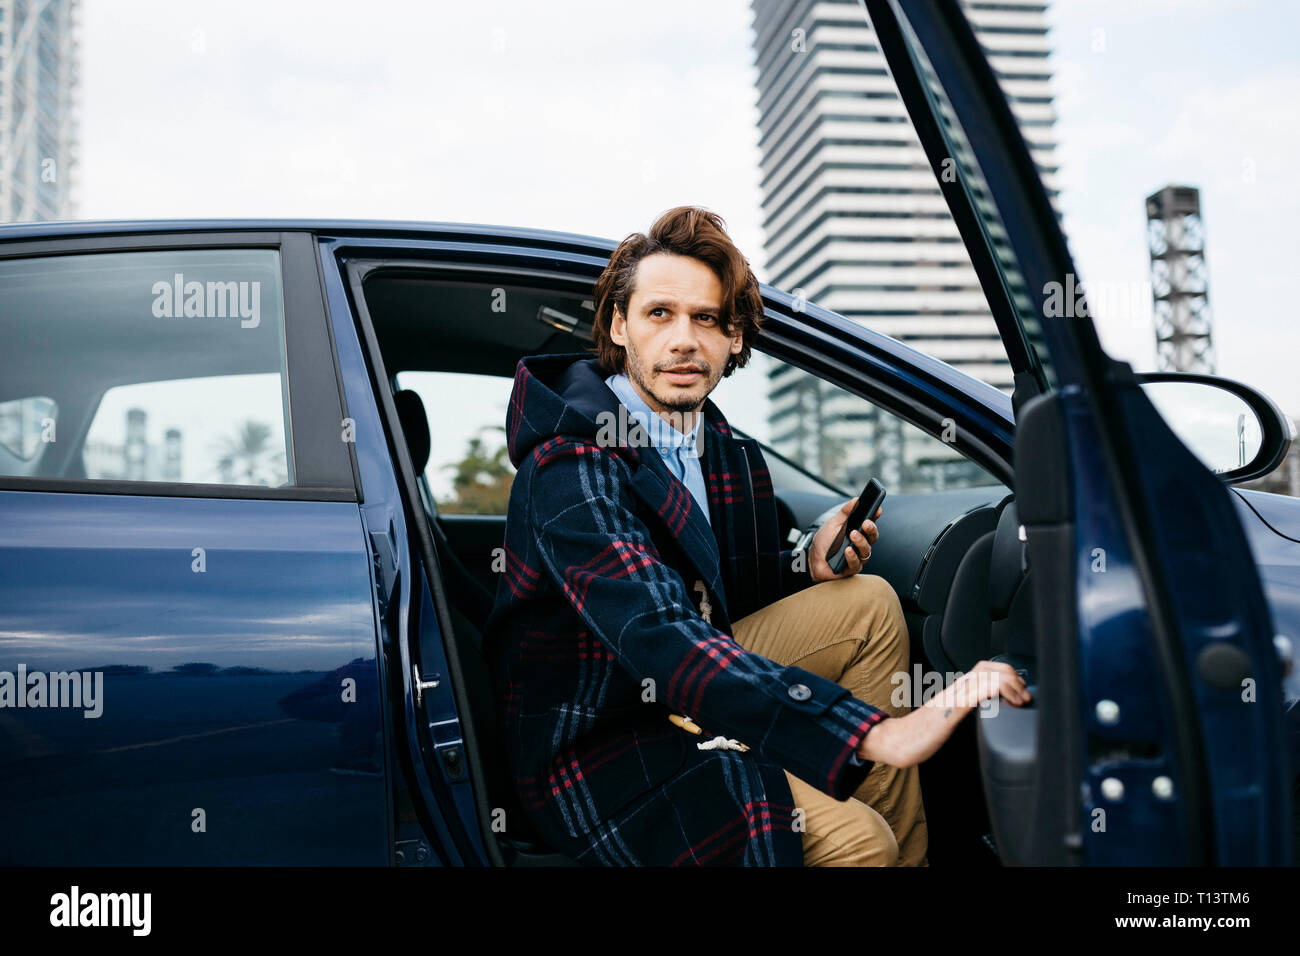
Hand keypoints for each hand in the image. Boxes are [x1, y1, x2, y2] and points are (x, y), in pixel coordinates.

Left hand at [809, 496, 881, 581]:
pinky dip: (852, 556)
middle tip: (865, 523)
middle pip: (872, 537)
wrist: (812, 559)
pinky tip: (847, 550)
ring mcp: (858, 557)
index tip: (877, 509)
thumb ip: (845, 512)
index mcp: (858, 531)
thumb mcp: (833, 523)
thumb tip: (856, 500)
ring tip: (853, 534)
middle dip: (871, 529)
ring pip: (866, 551)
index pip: (870, 524)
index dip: (875, 516)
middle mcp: (861, 544)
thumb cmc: (825, 541)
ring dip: (861, 542)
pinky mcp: (851, 569)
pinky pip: (856, 563)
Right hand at [855, 661, 1029, 766]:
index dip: (1007, 673)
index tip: (1020, 691)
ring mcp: (952, 697)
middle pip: (988, 666)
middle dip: (1012, 676)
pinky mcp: (950, 710)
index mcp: (956, 689)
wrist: (897, 742)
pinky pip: (975, 693)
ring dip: (1009, 683)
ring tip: (1020, 699)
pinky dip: (994, 691)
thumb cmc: (920, 734)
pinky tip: (1004, 701)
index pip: (985, 667)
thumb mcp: (949, 718)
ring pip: (984, 675)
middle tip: (1024, 695)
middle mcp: (955, 688)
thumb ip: (965, 709)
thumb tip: (986, 710)